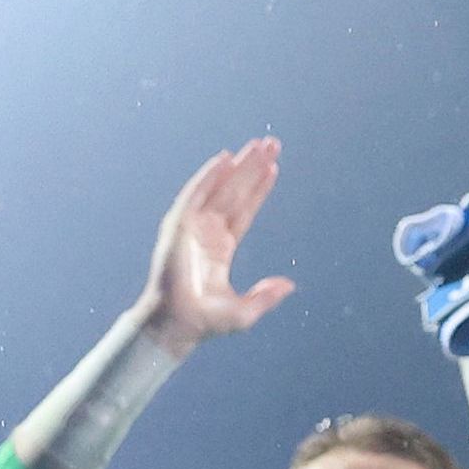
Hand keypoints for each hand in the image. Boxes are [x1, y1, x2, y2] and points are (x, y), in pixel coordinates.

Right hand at [137, 140, 297, 346]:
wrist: (178, 325)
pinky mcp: (178, 225)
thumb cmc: (206, 323)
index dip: (259, 189)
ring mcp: (193, 227)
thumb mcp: (244, 313)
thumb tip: (290, 285)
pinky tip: (225, 159)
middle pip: (236, 192)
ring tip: (258, 144)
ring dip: (238, 165)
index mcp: (221, 247)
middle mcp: (208, 232)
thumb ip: (266, 297)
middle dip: (253, 167)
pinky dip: (208, 176)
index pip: (244, 210)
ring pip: (220, 188)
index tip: (274, 167)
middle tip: (272, 142)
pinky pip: (195, 194)